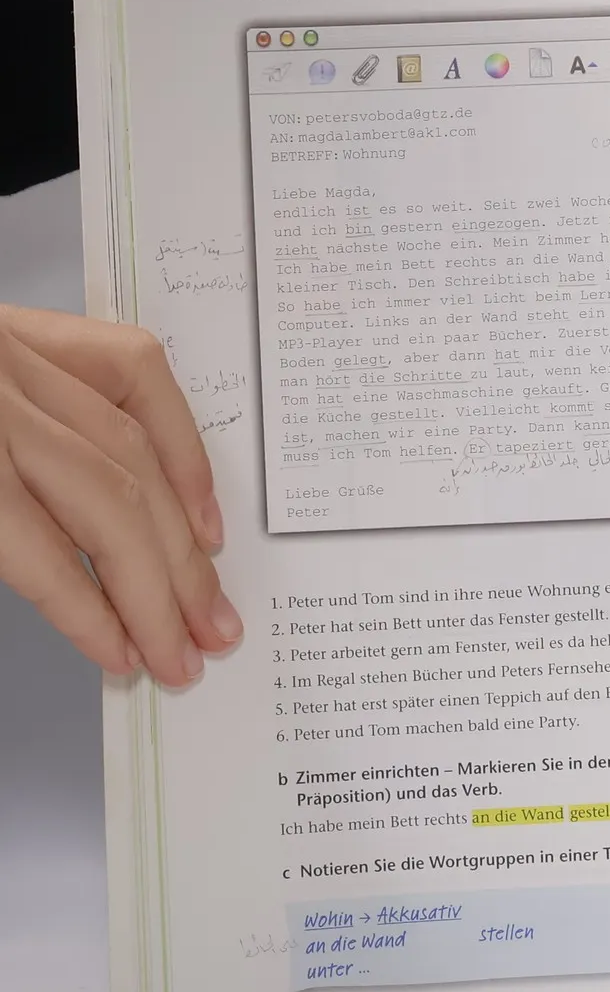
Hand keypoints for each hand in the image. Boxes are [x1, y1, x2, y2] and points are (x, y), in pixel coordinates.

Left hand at [0, 305, 240, 685]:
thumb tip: (75, 603)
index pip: (40, 548)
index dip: (90, 613)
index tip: (126, 659)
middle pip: (107, 501)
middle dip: (159, 587)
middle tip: (192, 648)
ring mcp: (19, 356)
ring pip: (133, 453)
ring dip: (182, 539)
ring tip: (208, 601)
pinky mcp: (35, 331)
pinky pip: (137, 375)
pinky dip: (179, 443)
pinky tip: (197, 509)